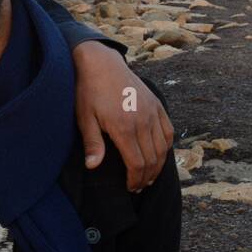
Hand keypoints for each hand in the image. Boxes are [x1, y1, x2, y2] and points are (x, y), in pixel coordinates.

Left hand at [72, 41, 172, 191]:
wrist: (102, 64)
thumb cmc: (89, 92)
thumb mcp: (84, 118)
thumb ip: (92, 144)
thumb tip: (93, 167)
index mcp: (124, 127)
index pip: (137, 163)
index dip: (135, 180)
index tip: (130, 188)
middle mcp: (143, 121)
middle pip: (151, 159)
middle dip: (146, 177)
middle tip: (138, 186)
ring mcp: (153, 112)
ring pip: (162, 148)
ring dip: (158, 166)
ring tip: (149, 176)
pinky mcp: (157, 105)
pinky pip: (167, 132)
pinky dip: (166, 147)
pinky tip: (159, 155)